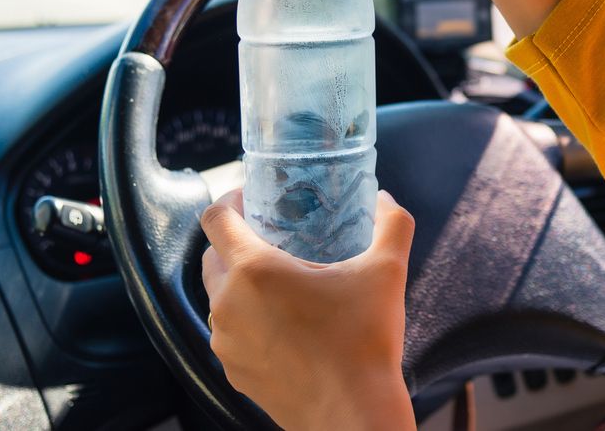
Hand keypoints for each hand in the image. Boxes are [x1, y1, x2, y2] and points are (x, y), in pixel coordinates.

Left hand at [200, 188, 415, 430]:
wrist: (352, 416)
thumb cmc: (365, 341)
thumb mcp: (387, 271)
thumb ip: (391, 223)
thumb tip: (385, 198)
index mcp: (253, 270)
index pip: (215, 219)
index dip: (229, 199)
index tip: (251, 196)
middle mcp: (227, 304)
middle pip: (212, 256)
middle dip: (236, 240)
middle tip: (273, 235)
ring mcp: (225, 342)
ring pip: (219, 296)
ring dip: (240, 281)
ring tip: (281, 281)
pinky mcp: (233, 371)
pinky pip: (230, 332)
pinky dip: (247, 318)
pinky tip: (284, 323)